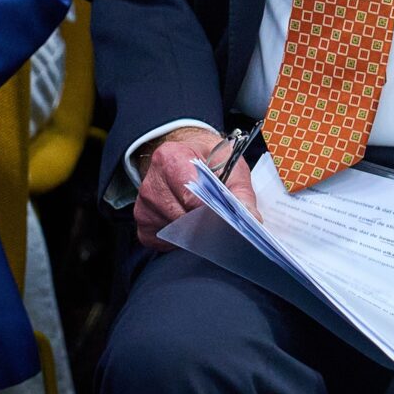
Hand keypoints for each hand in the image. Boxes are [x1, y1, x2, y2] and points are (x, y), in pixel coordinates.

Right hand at [132, 125, 256, 251]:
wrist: (185, 152)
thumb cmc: (207, 158)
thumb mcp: (230, 163)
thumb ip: (241, 191)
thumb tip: (251, 219)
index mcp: (171, 157)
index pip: (190, 196)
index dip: (209, 210)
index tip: (223, 216)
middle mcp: (151, 180)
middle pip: (181, 217)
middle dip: (202, 222)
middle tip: (216, 217)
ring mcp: (143, 203)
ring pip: (173, 231)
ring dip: (191, 230)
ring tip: (200, 215)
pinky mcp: (141, 221)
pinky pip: (162, 241)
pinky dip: (178, 238)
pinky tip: (186, 222)